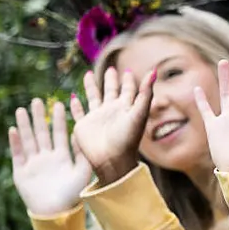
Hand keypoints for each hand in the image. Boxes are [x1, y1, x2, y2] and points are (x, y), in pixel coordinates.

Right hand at [9, 98, 91, 216]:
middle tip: (38, 100)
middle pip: (42, 133)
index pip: (59, 133)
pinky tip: (13, 129)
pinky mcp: (21, 172)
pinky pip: (18, 154)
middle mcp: (47, 157)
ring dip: (25, 125)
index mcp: (62, 156)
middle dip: (40, 117)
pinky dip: (15, 142)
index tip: (59, 103)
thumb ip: (84, 153)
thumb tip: (85, 134)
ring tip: (22, 109)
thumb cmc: (74, 194)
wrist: (57, 213)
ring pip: (29, 140)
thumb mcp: (83, 171)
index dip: (59, 120)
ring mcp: (33, 163)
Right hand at [71, 68, 154, 185]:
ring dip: (91, 87)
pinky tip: (73, 97)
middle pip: (111, 91)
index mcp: (126, 108)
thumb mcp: (139, 113)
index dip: (128, 81)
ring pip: (93, 97)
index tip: (127, 71)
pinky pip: (79, 112)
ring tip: (88, 74)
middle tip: (111, 68)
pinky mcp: (84, 125)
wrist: (112, 161)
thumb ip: (146, 92)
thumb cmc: (128, 140)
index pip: (128, 90)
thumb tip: (155, 70)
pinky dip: (76, 105)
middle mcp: (112, 111)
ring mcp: (98, 118)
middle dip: (111, 80)